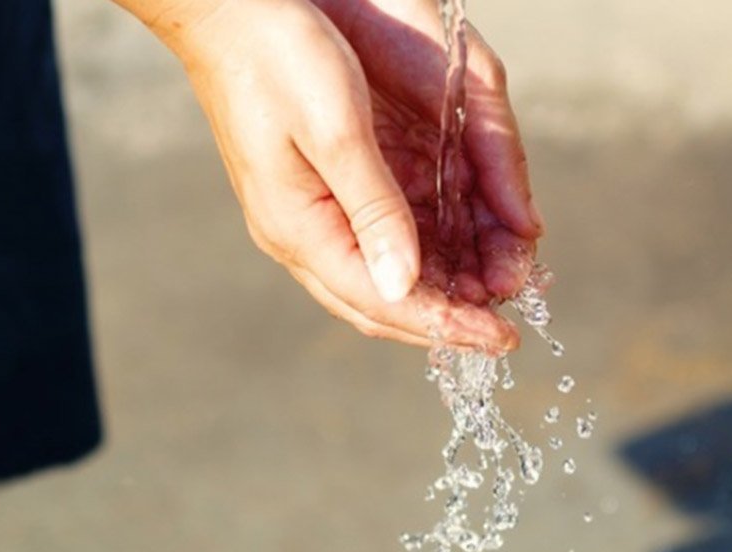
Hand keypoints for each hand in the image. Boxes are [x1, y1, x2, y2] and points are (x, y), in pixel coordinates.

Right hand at [129, 0, 543, 349]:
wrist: (228, 14)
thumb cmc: (277, 58)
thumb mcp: (336, 131)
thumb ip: (374, 210)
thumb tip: (404, 286)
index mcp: (299, 228)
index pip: (382, 301)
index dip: (446, 325)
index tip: (501, 339)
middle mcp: (300, 235)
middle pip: (380, 304)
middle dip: (445, 321)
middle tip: (502, 330)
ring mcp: (305, 218)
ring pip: (379, 280)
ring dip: (436, 293)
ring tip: (490, 295)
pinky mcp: (316, 195)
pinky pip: (373, 245)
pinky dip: (419, 259)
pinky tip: (455, 257)